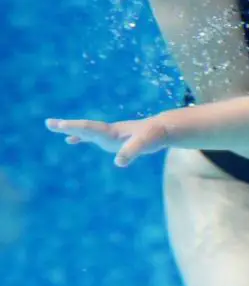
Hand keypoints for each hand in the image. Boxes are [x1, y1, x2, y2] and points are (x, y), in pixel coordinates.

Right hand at [45, 117, 168, 166]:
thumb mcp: (144, 144)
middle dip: (67, 127)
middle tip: (49, 123)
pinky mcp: (113, 139)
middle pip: (84, 127)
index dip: (75, 128)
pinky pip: (93, 137)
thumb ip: (131, 152)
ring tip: (55, 128)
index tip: (60, 126)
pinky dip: (81, 138)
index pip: (90, 128)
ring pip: (86, 131)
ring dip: (70, 130)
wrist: (162, 129)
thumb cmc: (154, 136)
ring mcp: (109, 134)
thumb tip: (119, 162)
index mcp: (112, 131)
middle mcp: (108, 131)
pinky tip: (72, 141)